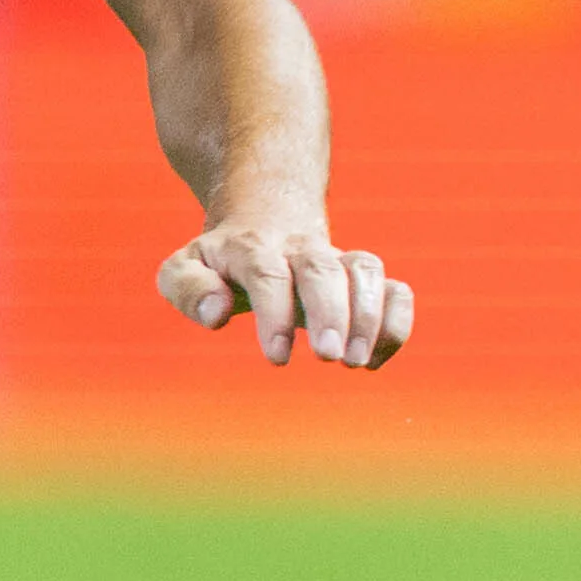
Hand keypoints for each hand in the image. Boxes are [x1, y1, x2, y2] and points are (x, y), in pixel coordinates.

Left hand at [155, 222, 413, 368]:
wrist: (264, 217)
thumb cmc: (221, 259)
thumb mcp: (184, 266)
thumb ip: (187, 287)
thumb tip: (215, 313)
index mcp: (250, 246)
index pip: (267, 272)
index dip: (275, 313)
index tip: (278, 357)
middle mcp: (299, 248)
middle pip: (321, 269)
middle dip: (330, 312)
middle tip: (329, 357)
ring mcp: (336, 258)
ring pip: (365, 270)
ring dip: (369, 316)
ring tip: (356, 363)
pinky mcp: (363, 277)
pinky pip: (395, 287)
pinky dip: (397, 319)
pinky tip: (375, 357)